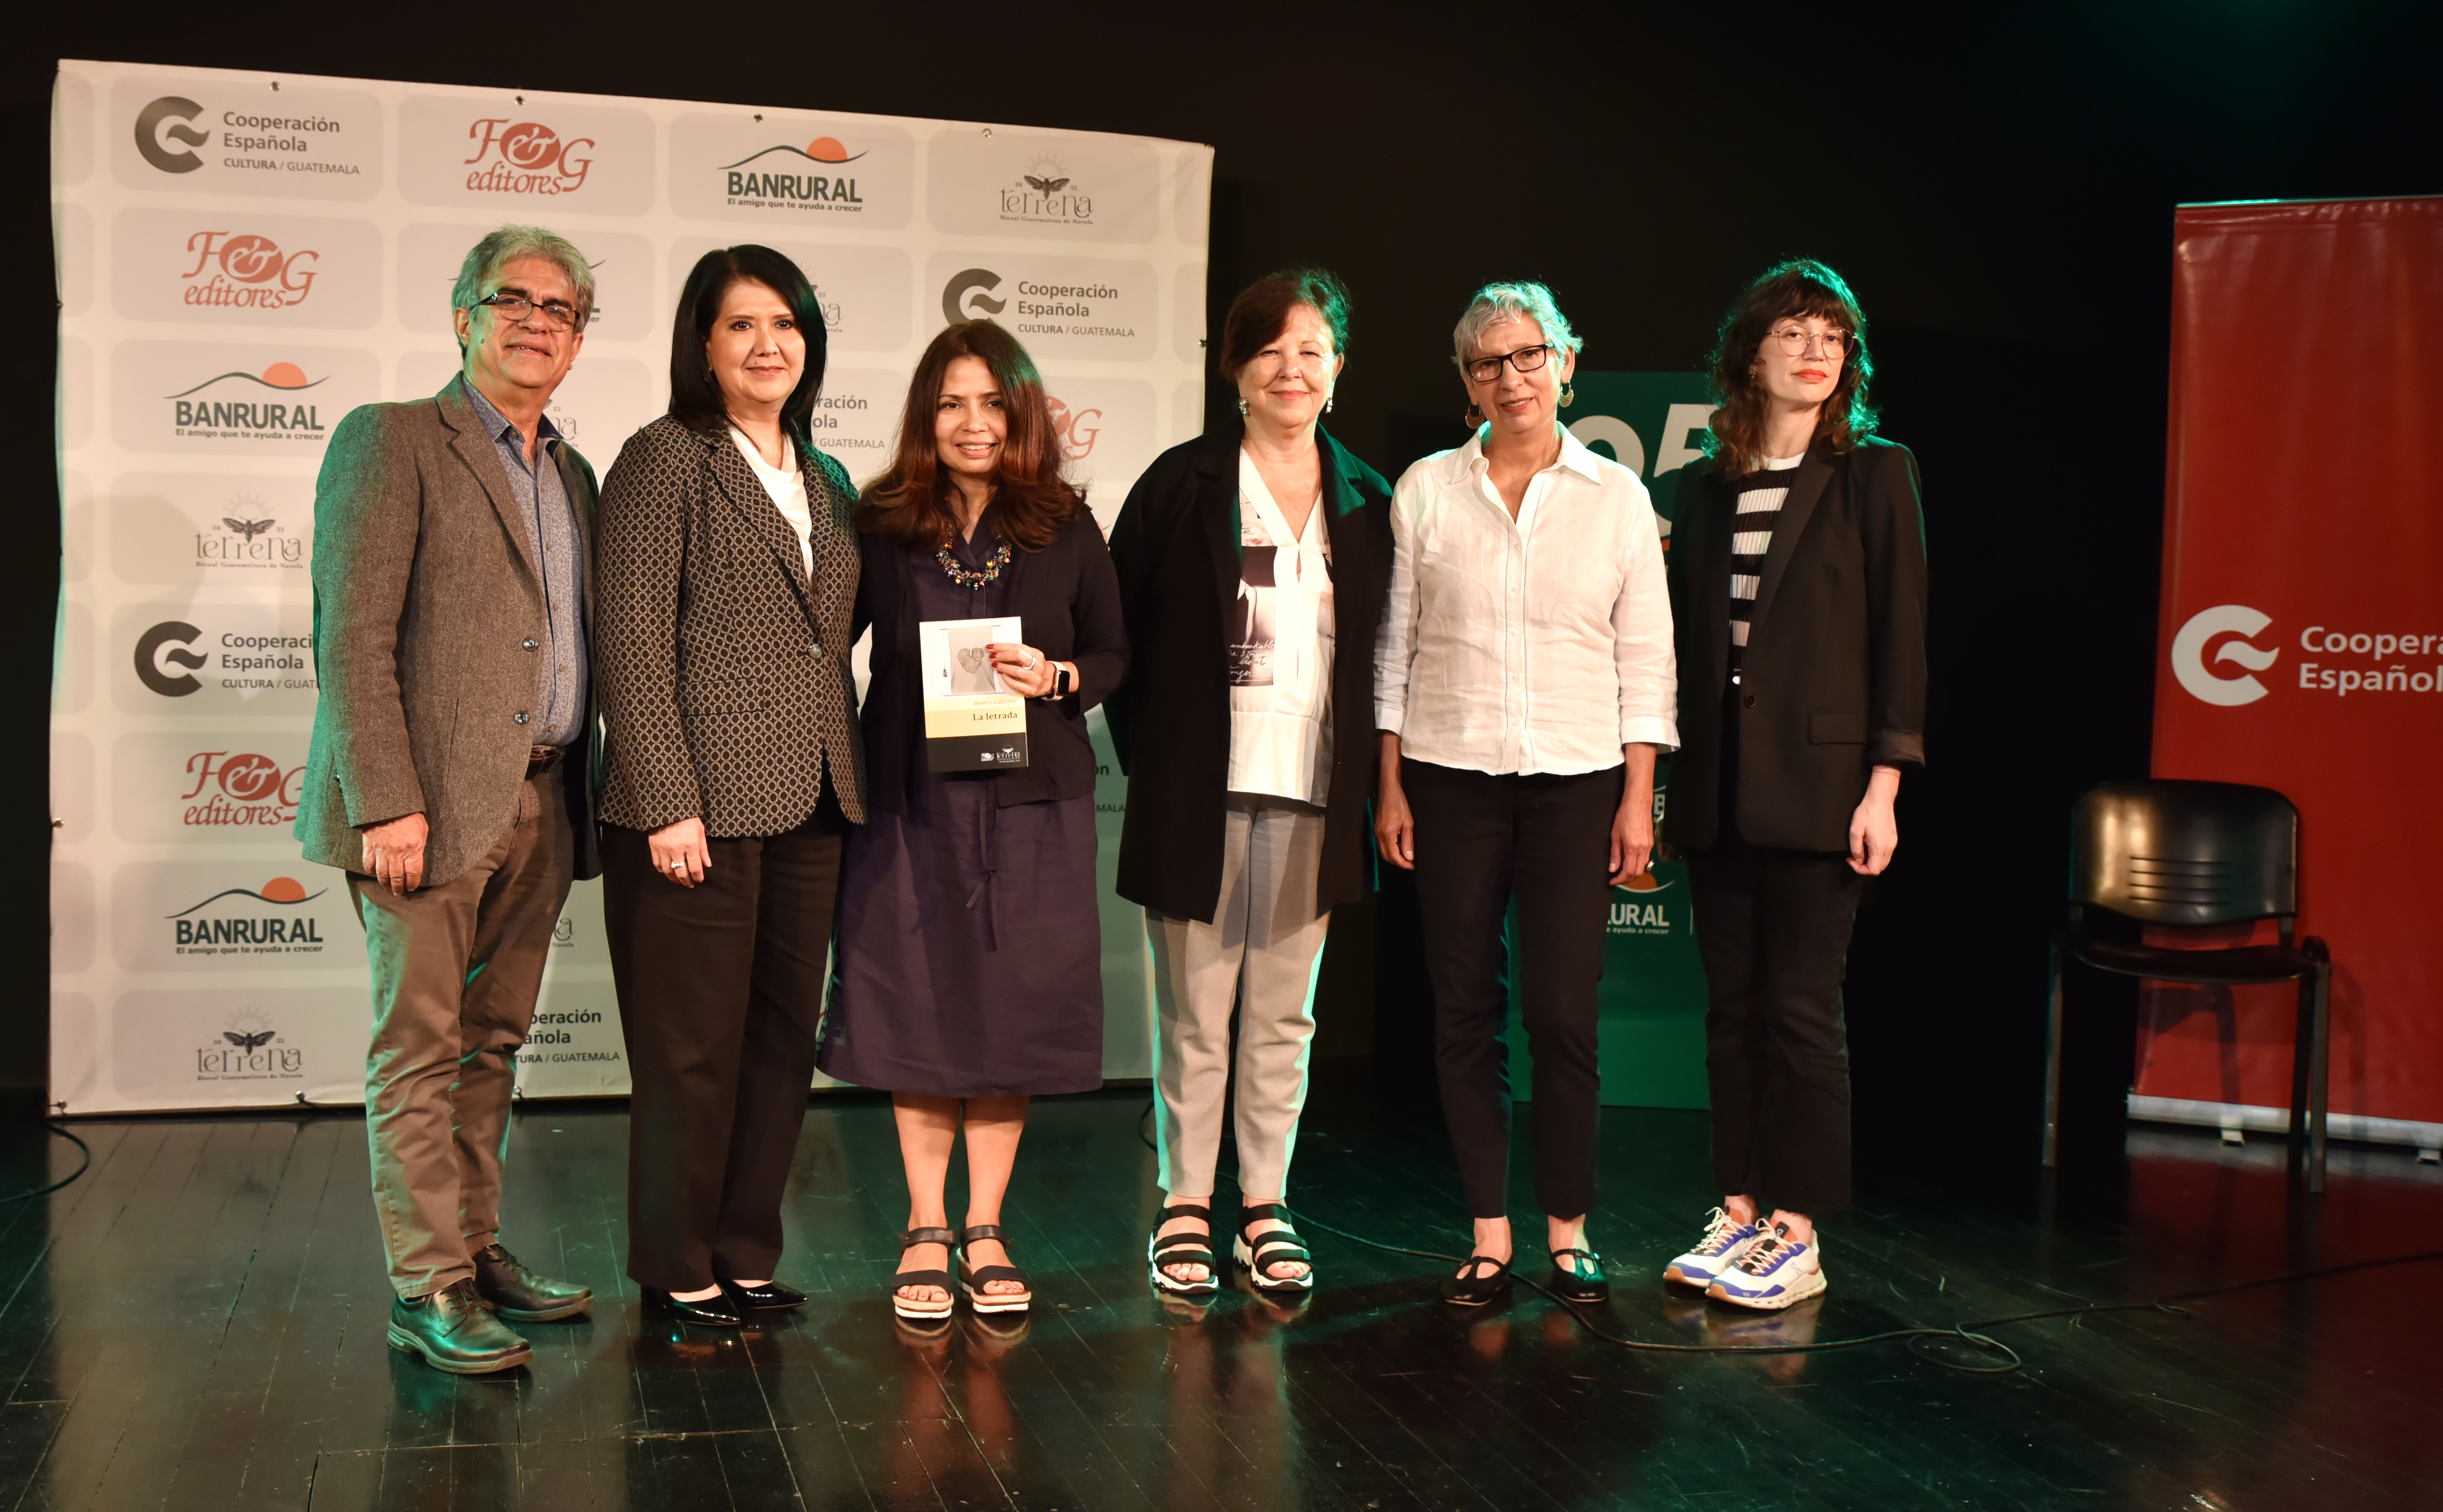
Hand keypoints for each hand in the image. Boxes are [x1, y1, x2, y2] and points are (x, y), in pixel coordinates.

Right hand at [361, 813, 428, 894]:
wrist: (390, 803)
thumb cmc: (409, 814)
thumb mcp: (423, 829)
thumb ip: (419, 845)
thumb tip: (417, 855)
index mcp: (413, 850)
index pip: (413, 874)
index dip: (412, 883)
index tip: (411, 887)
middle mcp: (397, 855)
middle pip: (397, 877)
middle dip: (398, 887)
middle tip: (399, 893)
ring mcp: (382, 852)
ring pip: (382, 874)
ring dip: (385, 883)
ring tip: (388, 888)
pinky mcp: (369, 846)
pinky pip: (368, 863)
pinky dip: (370, 871)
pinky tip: (373, 874)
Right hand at [649, 817, 710, 887]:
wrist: (669, 808)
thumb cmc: (688, 819)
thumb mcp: (700, 832)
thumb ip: (703, 850)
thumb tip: (707, 865)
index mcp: (690, 845)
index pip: (695, 867)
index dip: (697, 877)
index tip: (699, 880)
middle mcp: (677, 849)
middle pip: (681, 872)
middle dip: (686, 881)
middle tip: (689, 884)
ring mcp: (664, 849)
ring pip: (668, 871)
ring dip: (674, 878)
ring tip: (679, 881)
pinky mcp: (654, 848)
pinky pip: (657, 864)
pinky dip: (663, 871)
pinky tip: (668, 872)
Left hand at [988, 642, 1064, 698]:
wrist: (1048, 682)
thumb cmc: (1035, 668)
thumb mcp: (1031, 656)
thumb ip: (1018, 652)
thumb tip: (998, 650)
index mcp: (1037, 655)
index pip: (1018, 647)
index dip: (1003, 646)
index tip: (992, 647)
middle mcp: (1037, 666)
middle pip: (1018, 656)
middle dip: (1002, 655)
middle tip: (992, 656)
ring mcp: (1035, 679)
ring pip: (1016, 671)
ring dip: (1003, 667)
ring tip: (995, 665)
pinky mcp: (1031, 690)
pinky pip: (1016, 684)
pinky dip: (1007, 679)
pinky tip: (1002, 675)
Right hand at [1373, 733, 1413, 869]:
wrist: (1389, 790)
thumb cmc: (1399, 803)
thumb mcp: (1408, 822)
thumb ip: (1408, 841)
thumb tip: (1409, 857)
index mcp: (1387, 833)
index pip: (1394, 856)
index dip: (1403, 863)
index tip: (1412, 865)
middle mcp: (1378, 835)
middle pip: (1386, 857)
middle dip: (1398, 862)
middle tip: (1410, 863)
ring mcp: (1376, 832)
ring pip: (1383, 852)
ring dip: (1394, 856)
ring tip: (1406, 856)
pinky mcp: (1377, 829)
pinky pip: (1382, 845)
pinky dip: (1390, 849)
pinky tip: (1400, 846)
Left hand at [1609, 741, 1658, 886]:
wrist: (1638, 802)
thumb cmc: (1625, 815)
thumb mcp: (1615, 835)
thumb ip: (1615, 854)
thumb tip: (1613, 869)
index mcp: (1633, 848)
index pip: (1628, 871)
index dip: (1620, 879)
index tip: (1612, 881)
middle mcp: (1644, 849)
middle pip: (1638, 872)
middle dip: (1627, 879)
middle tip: (1617, 879)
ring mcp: (1649, 846)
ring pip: (1644, 867)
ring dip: (1633, 872)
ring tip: (1622, 872)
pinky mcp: (1651, 842)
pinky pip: (1646, 859)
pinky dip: (1639, 864)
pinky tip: (1631, 862)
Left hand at [1848, 765, 1900, 875]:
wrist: (1880, 800)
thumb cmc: (1867, 812)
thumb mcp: (1855, 831)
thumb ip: (1855, 848)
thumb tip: (1857, 859)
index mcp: (1879, 847)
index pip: (1872, 870)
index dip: (1859, 869)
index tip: (1851, 860)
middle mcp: (1889, 847)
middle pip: (1879, 868)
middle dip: (1865, 867)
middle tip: (1854, 858)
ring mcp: (1892, 843)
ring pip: (1883, 862)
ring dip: (1871, 862)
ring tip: (1861, 852)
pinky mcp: (1893, 839)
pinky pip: (1886, 854)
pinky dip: (1877, 856)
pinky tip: (1868, 847)